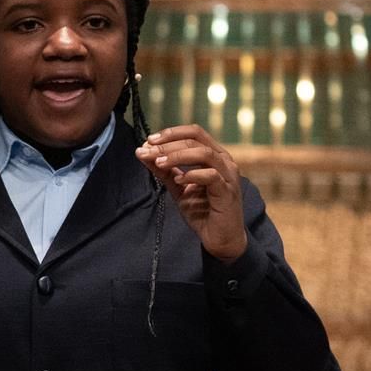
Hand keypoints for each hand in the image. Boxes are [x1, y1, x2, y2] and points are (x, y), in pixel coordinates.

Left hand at [135, 124, 247, 261]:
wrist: (219, 238)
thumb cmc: (202, 211)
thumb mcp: (177, 187)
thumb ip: (163, 170)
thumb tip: (142, 152)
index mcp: (214, 156)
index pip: (194, 132)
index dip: (171, 133)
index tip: (148, 140)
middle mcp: (224, 161)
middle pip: (196, 140)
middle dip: (168, 144)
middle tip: (147, 150)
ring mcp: (228, 176)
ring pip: (204, 154)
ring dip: (177, 155)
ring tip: (159, 163)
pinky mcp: (228, 192)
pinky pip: (211, 176)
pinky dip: (192, 175)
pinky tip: (178, 180)